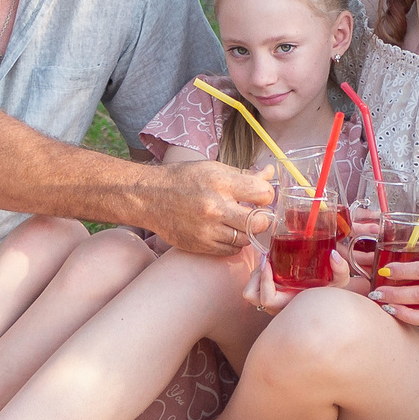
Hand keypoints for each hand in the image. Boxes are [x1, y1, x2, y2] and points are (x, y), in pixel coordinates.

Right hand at [144, 160, 276, 256]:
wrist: (149, 197)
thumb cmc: (183, 179)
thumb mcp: (213, 168)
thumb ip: (244, 175)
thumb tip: (269, 174)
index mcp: (220, 183)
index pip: (262, 193)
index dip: (267, 195)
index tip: (261, 196)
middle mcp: (214, 208)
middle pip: (259, 222)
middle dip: (263, 218)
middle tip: (256, 213)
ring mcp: (207, 230)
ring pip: (246, 239)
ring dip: (247, 231)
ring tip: (237, 221)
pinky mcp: (200, 245)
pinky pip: (230, 250)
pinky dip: (233, 243)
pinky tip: (226, 231)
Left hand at [241, 244, 360, 313]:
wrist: (328, 303)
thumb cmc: (331, 294)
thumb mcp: (339, 282)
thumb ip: (340, 270)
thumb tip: (333, 255)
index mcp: (290, 304)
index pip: (267, 299)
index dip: (264, 281)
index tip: (268, 261)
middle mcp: (277, 308)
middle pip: (252, 295)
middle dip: (257, 275)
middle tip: (267, 259)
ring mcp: (271, 304)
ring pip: (250, 292)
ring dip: (256, 276)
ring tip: (269, 263)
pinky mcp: (268, 298)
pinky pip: (254, 288)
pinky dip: (258, 277)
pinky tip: (270, 267)